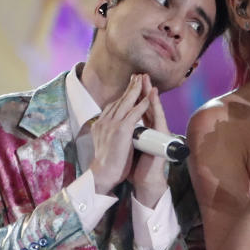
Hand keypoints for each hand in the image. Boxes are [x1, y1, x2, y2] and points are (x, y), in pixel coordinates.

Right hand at [88, 74, 150, 194]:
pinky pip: (134, 113)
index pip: (114, 105)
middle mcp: (105, 121)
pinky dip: (142, 105)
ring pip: (127, 102)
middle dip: (130, 87)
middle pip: (120, 100)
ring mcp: (113, 124)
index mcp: (101, 124)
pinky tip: (148, 97)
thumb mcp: (105, 143)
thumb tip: (114, 130)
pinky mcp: (122, 130)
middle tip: (138, 76)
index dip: (123, 95)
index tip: (130, 86)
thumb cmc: (106, 162)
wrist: (104, 174)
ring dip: (137, 90)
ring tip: (144, 80)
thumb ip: (110, 133)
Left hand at [130, 76, 171, 206]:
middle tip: (140, 75)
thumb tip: (115, 123)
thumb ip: (126, 133)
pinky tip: (152, 95)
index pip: (138, 109)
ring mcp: (158, 131)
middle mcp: (151, 128)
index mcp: (142, 129)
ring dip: (150, 93)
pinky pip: (158, 118)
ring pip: (154, 109)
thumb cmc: (136, 164)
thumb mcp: (128, 144)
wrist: (144, 179)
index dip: (135, 96)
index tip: (131, 82)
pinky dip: (155, 106)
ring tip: (147, 81)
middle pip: (147, 105)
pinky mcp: (162, 136)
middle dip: (144, 90)